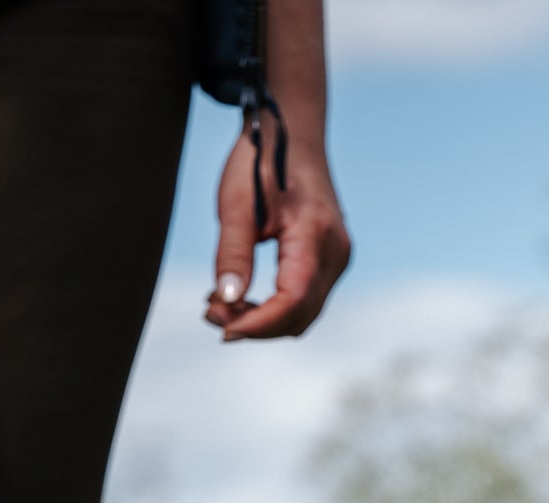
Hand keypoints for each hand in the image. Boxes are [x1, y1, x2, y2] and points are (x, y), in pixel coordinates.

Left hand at [206, 129, 350, 341]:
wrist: (292, 129)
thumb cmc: (261, 158)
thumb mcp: (236, 203)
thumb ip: (232, 254)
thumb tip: (226, 302)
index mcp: (315, 234)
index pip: (293, 301)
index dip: (258, 324)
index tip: (221, 326)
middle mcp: (336, 252)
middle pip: (300, 316)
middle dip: (256, 326)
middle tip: (211, 313)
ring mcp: (338, 258)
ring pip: (303, 314)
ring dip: (264, 320)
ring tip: (221, 304)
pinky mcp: (330, 260)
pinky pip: (305, 300)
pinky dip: (274, 308)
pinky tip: (242, 297)